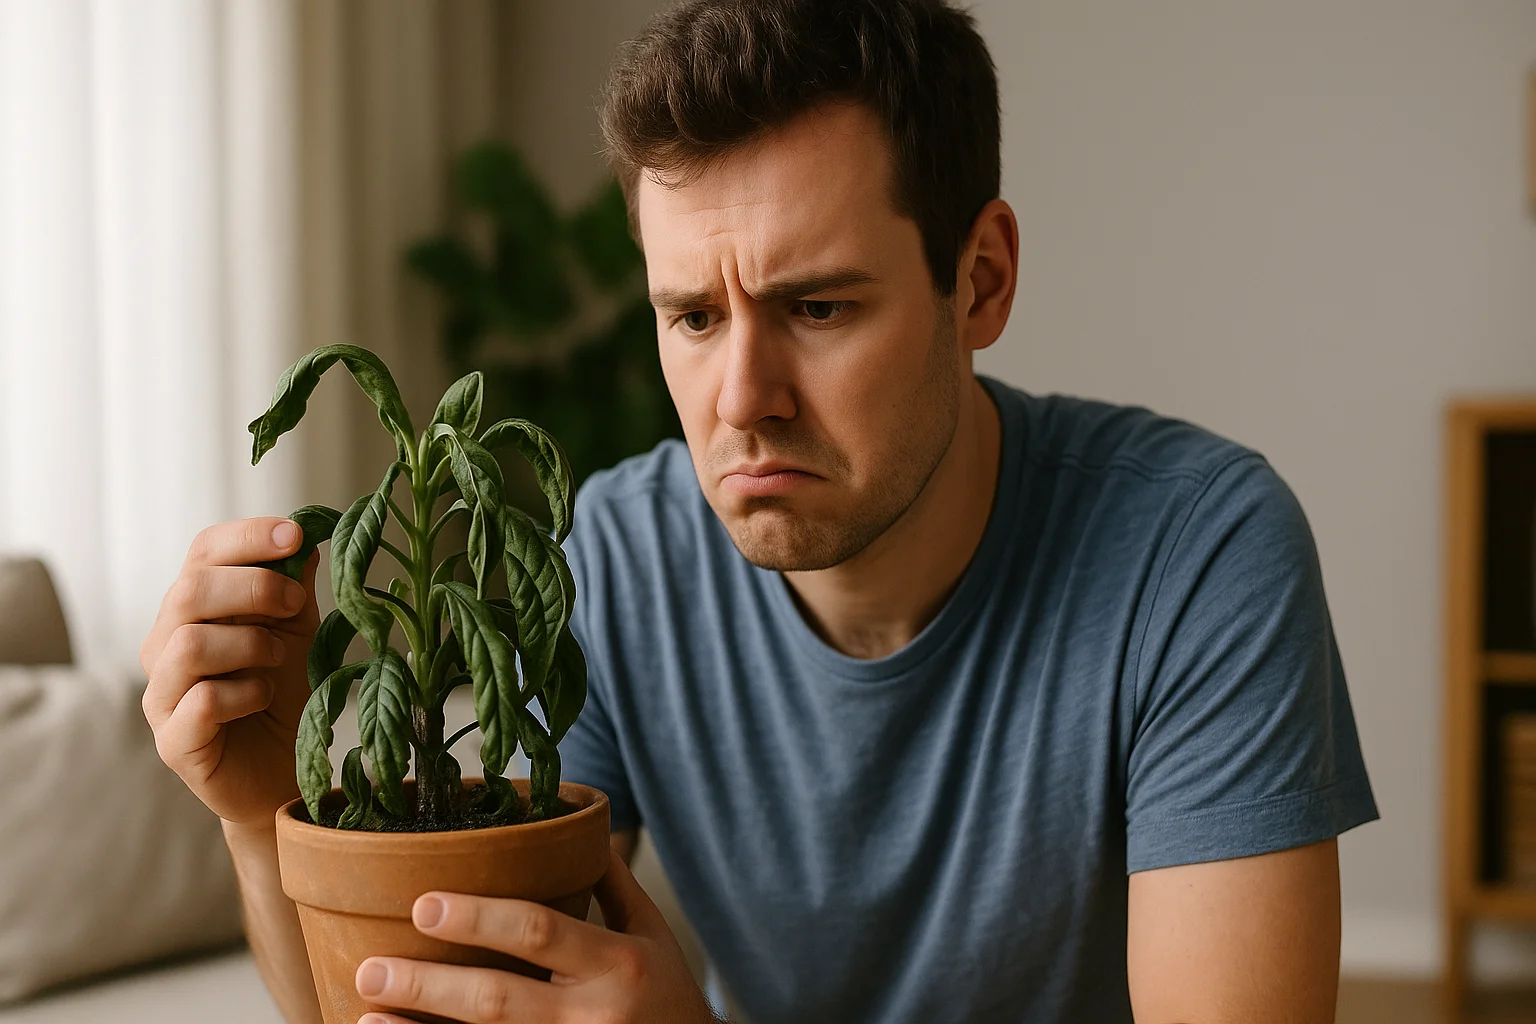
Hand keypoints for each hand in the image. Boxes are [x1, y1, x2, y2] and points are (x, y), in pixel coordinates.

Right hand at [140, 518, 321, 829]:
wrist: (285, 772)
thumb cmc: (285, 694)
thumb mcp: (299, 631)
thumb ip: (295, 586)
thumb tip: (303, 535)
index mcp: (194, 610)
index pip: (202, 553)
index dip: (246, 537)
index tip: (293, 535)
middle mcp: (166, 645)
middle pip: (189, 592)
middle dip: (253, 588)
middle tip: (294, 604)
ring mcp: (163, 695)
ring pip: (189, 645)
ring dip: (249, 644)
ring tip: (277, 661)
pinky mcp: (174, 742)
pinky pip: (200, 702)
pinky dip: (243, 694)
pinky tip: (262, 697)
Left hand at [354, 849, 719, 1023]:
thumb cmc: (669, 996)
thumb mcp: (654, 935)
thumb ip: (614, 886)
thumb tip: (574, 825)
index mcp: (618, 963)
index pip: (540, 932)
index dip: (479, 918)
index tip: (423, 905)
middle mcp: (595, 1016)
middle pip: (500, 1000)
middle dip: (428, 986)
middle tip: (371, 968)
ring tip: (365, 1020)